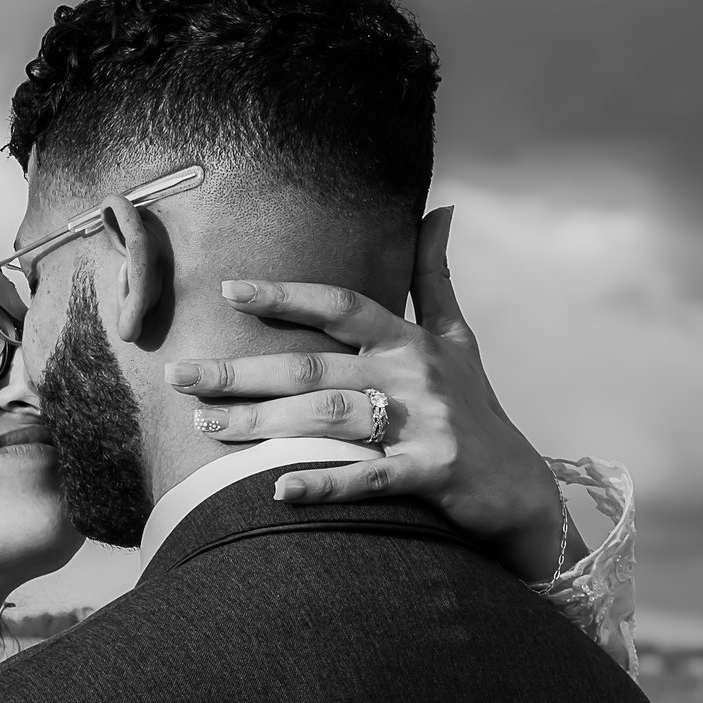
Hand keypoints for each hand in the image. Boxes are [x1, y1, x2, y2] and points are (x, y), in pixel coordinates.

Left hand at [166, 206, 578, 581]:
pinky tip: (276, 487)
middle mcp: (414, 375)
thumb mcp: (458, 338)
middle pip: (311, 367)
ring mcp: (424, 425)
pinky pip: (368, 478)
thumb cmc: (475, 409)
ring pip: (327, 417)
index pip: (339, 306)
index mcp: (409, 341)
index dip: (284, 295)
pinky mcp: (433, 474)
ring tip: (204, 426)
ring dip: (260, 423)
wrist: (522, 491)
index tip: (228, 291)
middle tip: (180, 376)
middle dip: (240, 372)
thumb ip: (434, 278)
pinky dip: (323, 482)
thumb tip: (440, 211)